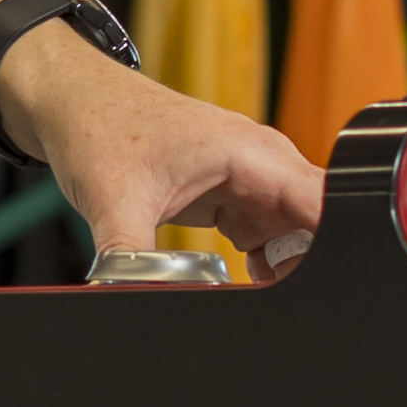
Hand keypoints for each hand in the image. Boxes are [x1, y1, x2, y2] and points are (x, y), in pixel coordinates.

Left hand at [8, 40, 325, 269]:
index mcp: (249, 152)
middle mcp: (261, 162)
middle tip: (272, 296)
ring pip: (295, 234)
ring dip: (284, 266)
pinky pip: (268, 234)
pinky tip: (243, 277)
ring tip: (254, 287)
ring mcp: (250, 178)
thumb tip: (135, 304)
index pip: (325, 202)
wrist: (71, 102)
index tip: (319, 284)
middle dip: (307, 264)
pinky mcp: (233, 193)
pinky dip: (263, 261)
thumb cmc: (98, 126)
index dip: (335, 246)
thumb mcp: (113, 203)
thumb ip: (131, 265)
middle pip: (316, 224)